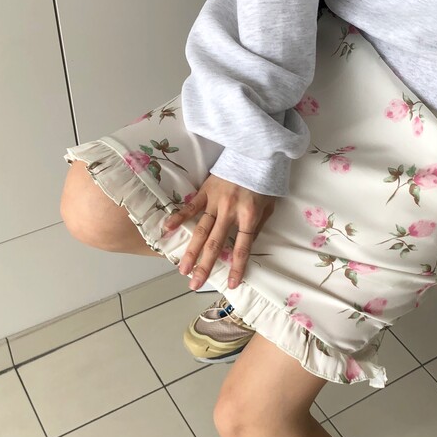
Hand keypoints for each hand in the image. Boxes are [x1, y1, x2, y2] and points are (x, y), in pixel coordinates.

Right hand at [161, 174, 275, 289]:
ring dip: (191, 251)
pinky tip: (167, 229)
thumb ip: (257, 226)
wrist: (255, 152)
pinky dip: (178, 217)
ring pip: (200, 230)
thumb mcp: (269, 206)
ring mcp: (215, 201)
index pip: (242, 247)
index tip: (232, 283)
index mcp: (249, 215)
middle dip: (205, 266)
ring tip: (182, 269)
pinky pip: (190, 206)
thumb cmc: (264, 181)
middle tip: (194, 284)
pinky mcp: (205, 191)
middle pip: (216, 244)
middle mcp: (230, 211)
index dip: (237, 266)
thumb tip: (246, 246)